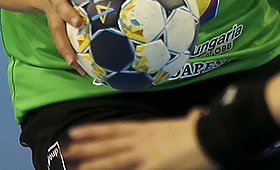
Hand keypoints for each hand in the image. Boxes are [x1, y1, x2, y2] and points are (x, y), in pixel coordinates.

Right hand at [40, 0, 140, 74]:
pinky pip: (61, 42)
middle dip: (68, 14)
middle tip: (78, 22)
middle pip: (61, 6)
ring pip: (57, 30)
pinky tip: (80, 70)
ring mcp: (54, 14)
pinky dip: (69, 55)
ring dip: (66, 45)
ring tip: (75, 60)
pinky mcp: (54, 26)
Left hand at [63, 108, 212, 169]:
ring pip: (112, 159)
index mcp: (149, 128)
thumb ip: (192, 118)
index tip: (76, 131)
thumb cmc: (207, 128)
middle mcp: (143, 139)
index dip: (94, 131)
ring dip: (91, 162)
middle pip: (108, 143)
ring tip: (72, 165)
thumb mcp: (195, 120)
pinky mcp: (154, 166)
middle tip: (63, 149)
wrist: (215, 134)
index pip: (115, 129)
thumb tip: (196, 114)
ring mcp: (146, 153)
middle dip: (85, 147)